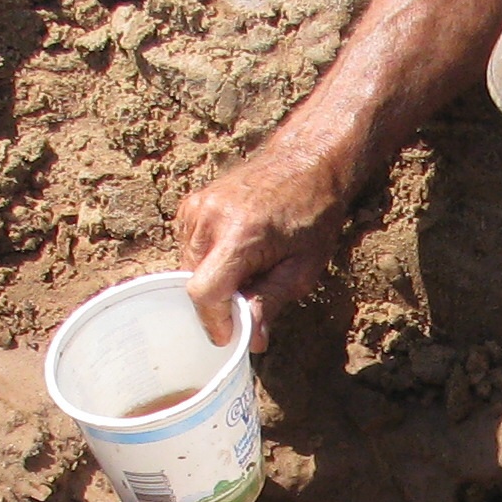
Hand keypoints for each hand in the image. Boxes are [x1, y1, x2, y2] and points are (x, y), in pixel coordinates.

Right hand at [176, 133, 351, 349]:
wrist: (306, 161)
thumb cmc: (313, 213)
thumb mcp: (303, 266)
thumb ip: (271, 301)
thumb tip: (251, 340)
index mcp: (240, 233)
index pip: (204, 292)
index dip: (215, 322)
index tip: (231, 336)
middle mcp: (209, 217)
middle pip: (194, 284)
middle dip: (219, 303)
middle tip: (252, 296)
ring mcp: (195, 207)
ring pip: (188, 269)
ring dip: (213, 280)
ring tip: (249, 266)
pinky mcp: (190, 205)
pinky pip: (188, 249)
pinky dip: (208, 261)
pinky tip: (236, 250)